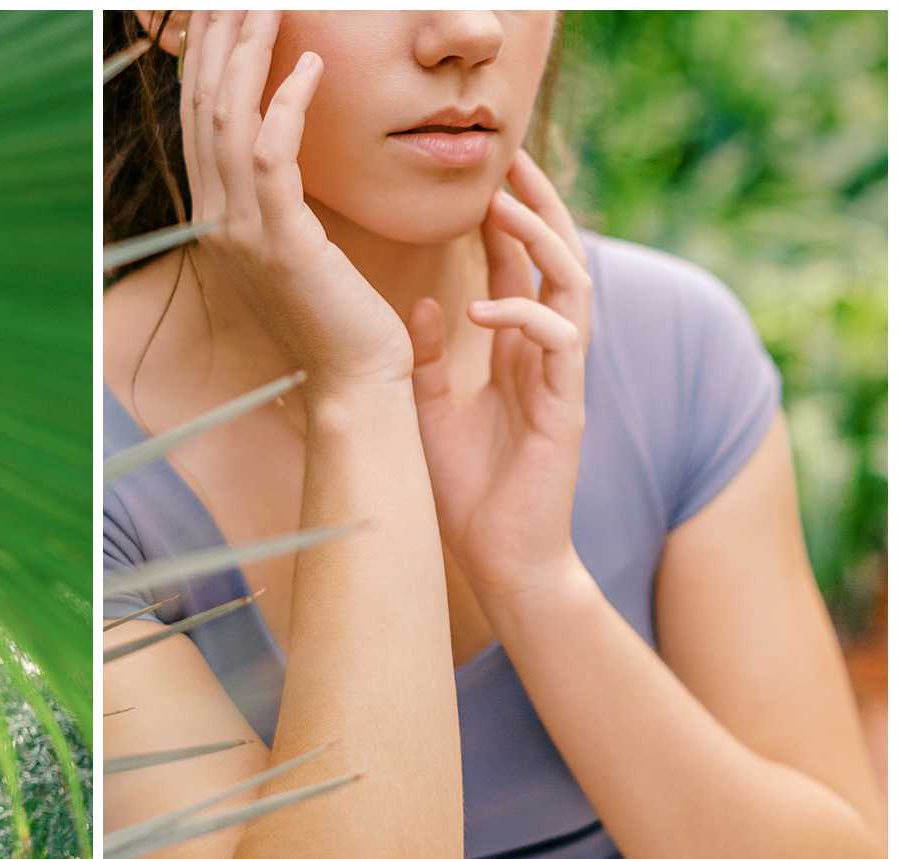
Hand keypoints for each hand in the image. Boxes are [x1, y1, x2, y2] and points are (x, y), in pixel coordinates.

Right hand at [181, 10, 412, 397]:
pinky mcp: (280, 242)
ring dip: (249, 50)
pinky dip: (288, 103)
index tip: (223, 6)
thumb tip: (280, 142)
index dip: (208, 54)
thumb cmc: (338, 314)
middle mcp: (215, 219)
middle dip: (218, 34)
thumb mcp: (299, 244)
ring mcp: (241, 232)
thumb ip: (279, 196)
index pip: (200, 117)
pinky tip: (311, 64)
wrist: (353, 380)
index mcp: (216, 217)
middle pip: (203, 104)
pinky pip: (271, 154)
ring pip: (229, 117)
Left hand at [407, 148, 592, 606]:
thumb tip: (423, 302)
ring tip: (501, 209)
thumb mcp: (429, 411)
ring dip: (539, 243)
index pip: (522, 271)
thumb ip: (429, 358)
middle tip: (512, 161)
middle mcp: (546, 358)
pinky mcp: (567, 408)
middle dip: (538, 209)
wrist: (497, 559)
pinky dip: (524, 315)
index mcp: (518, 354)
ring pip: (572, 288)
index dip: (507, 223)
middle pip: (559, 261)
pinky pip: (561, 342)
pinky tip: (482, 306)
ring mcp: (562, 380)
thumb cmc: (464, 492)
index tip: (483, 180)